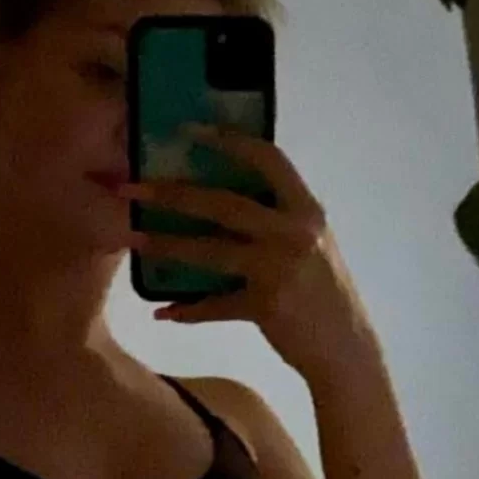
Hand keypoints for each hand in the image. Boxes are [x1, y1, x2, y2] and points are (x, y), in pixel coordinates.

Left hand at [124, 127, 370, 379]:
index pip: (268, 158)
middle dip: (173, 194)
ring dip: (167, 245)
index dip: (228, 140)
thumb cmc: (325, 291)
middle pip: (224, 203)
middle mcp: (294, 232)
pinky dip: (188, 310)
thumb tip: (220, 197)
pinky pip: (216, 306)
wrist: (346, 348)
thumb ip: (277, 218)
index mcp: (306, 209)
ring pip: (211, 251)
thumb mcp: (311, 242)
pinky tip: (162, 312)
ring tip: (133, 239)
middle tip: (132, 188)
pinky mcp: (266, 306)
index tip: (188, 129)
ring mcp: (279, 269)